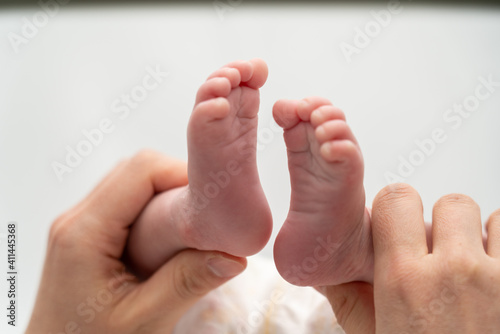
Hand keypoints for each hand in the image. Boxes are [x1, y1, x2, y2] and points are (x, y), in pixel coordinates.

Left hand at [26, 150, 245, 333]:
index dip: (184, 174)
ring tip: (195, 229)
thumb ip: (186, 284)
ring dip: (168, 197)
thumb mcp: (142, 322)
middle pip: (136, 171)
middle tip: (211, 216)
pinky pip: (126, 204)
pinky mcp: (87, 236)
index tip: (216, 201)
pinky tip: (172, 239)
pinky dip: (156, 211)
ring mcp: (79, 226)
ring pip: (133, 184)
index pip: (141, 171)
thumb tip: (234, 255)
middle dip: (179, 185)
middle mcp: (76, 220)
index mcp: (84, 233)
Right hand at [323, 184, 499, 332]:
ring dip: (479, 237)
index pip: (397, 199)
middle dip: (441, 223)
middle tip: (437, 254)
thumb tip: (321, 267)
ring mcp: (498, 279)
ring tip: (470, 269)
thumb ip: (347, 298)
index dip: (396, 209)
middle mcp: (454, 272)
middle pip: (449, 202)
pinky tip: (492, 278)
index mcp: (404, 282)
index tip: (397, 225)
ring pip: (489, 218)